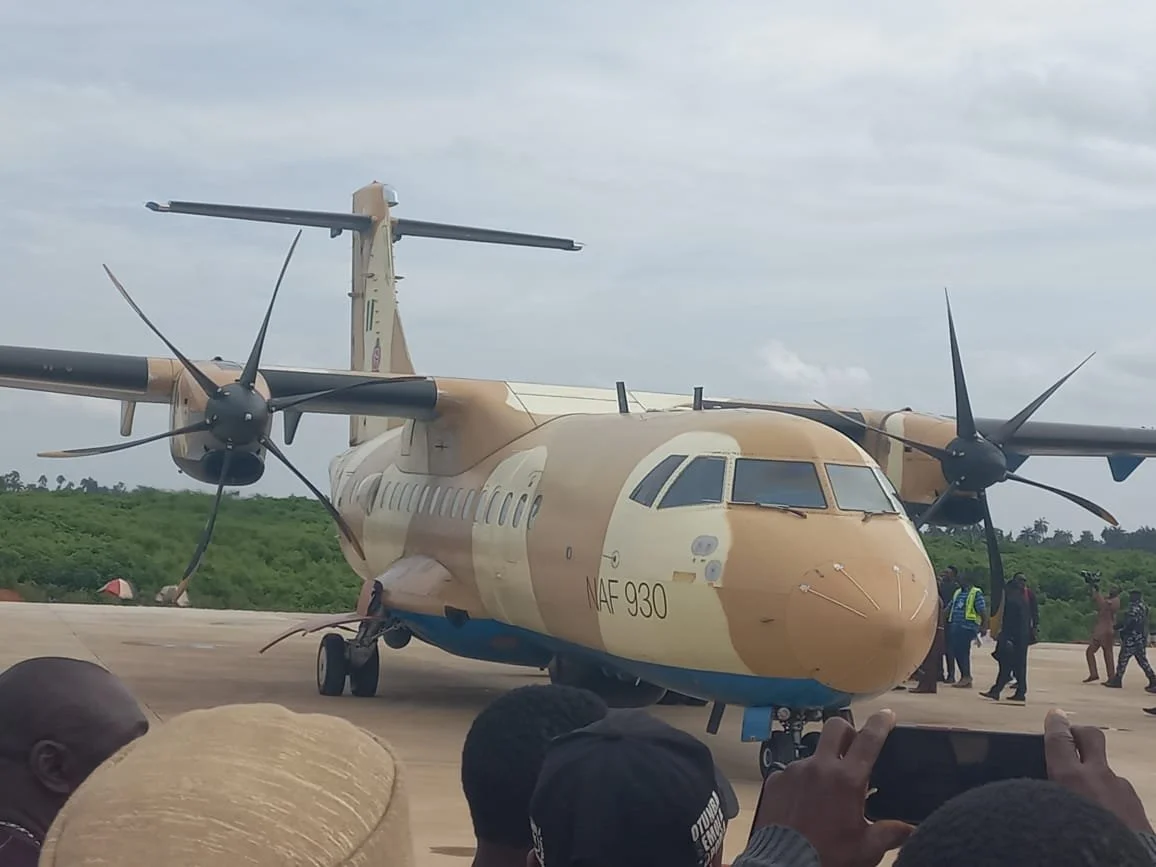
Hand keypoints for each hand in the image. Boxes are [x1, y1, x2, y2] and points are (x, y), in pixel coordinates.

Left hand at [753, 709, 912, 866]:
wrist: (784, 865)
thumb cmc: (828, 856)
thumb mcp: (866, 848)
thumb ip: (890, 833)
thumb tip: (910, 828)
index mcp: (847, 780)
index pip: (869, 740)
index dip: (881, 723)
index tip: (887, 715)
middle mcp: (819, 767)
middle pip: (836, 728)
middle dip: (849, 731)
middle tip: (854, 747)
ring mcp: (794, 770)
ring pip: (813, 754)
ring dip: (823, 765)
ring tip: (825, 794)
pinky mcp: (775, 780)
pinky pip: (792, 772)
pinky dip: (801, 782)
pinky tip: (803, 803)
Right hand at [1044, 708, 1152, 832]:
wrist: (1119, 863)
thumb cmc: (1075, 843)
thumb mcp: (1049, 814)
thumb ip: (1047, 798)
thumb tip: (1042, 790)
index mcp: (1069, 777)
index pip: (1059, 738)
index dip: (1056, 724)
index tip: (1055, 715)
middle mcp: (1097, 777)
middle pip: (1091, 737)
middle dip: (1080, 732)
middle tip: (1071, 737)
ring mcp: (1121, 791)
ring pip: (1107, 772)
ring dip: (1096, 778)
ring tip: (1086, 800)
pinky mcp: (1138, 808)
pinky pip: (1120, 796)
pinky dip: (1111, 801)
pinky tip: (1104, 819)